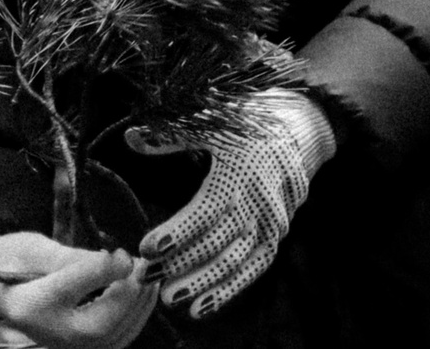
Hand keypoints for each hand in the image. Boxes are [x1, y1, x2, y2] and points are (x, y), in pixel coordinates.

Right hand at [0, 230, 156, 348]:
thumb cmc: (12, 261)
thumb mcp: (37, 249)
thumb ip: (76, 258)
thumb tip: (119, 261)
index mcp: (33, 304)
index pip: (76, 287)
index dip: (106, 269)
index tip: (125, 253)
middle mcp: (51, 333)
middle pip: (102, 325)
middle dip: (130, 294)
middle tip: (143, 266)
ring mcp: (66, 343)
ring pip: (114, 336)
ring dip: (138, 306)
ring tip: (148, 277)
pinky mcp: (79, 344)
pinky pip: (114, 339)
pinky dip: (134, 318)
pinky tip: (140, 294)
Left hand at [129, 89, 335, 318]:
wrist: (299, 130)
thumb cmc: (247, 123)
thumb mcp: (211, 121)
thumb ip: (171, 135)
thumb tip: (131, 137)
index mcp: (240, 171)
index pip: (207, 209)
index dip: (179, 231)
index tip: (147, 247)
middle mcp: (258, 201)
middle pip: (218, 241)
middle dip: (181, 262)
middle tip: (145, 278)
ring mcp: (271, 222)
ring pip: (236, 261)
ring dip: (203, 283)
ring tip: (170, 299)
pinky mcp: (276, 236)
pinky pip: (254, 269)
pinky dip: (229, 290)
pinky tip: (201, 307)